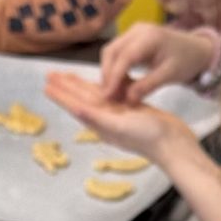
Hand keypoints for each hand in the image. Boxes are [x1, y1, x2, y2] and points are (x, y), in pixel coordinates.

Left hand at [46, 68, 197, 165]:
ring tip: (69, 76)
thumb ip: (97, 117)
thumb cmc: (149, 137)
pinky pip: (114, 94)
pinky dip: (106, 85)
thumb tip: (75, 108)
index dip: (61, 94)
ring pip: (97, 95)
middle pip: (82, 98)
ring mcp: (120, 115)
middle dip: (67, 87)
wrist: (174, 145)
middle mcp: (107, 119)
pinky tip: (103, 80)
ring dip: (82, 85)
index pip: (76, 105)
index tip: (46, 84)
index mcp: (101, 123)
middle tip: (51, 75)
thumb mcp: (120, 127)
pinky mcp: (133, 110)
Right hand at [98, 21, 214, 107]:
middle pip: (112, 51)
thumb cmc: (186, 61)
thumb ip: (147, 86)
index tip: (107, 96)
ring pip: (111, 52)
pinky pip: (117, 52)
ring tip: (112, 93)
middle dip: (107, 75)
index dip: (114, 76)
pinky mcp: (131, 38)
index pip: (125, 56)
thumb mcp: (169, 75)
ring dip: (108, 72)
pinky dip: (114, 68)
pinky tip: (118, 84)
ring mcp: (133, 32)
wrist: (196, 49)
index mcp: (150, 36)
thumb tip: (127, 99)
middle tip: (107, 97)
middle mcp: (137, 30)